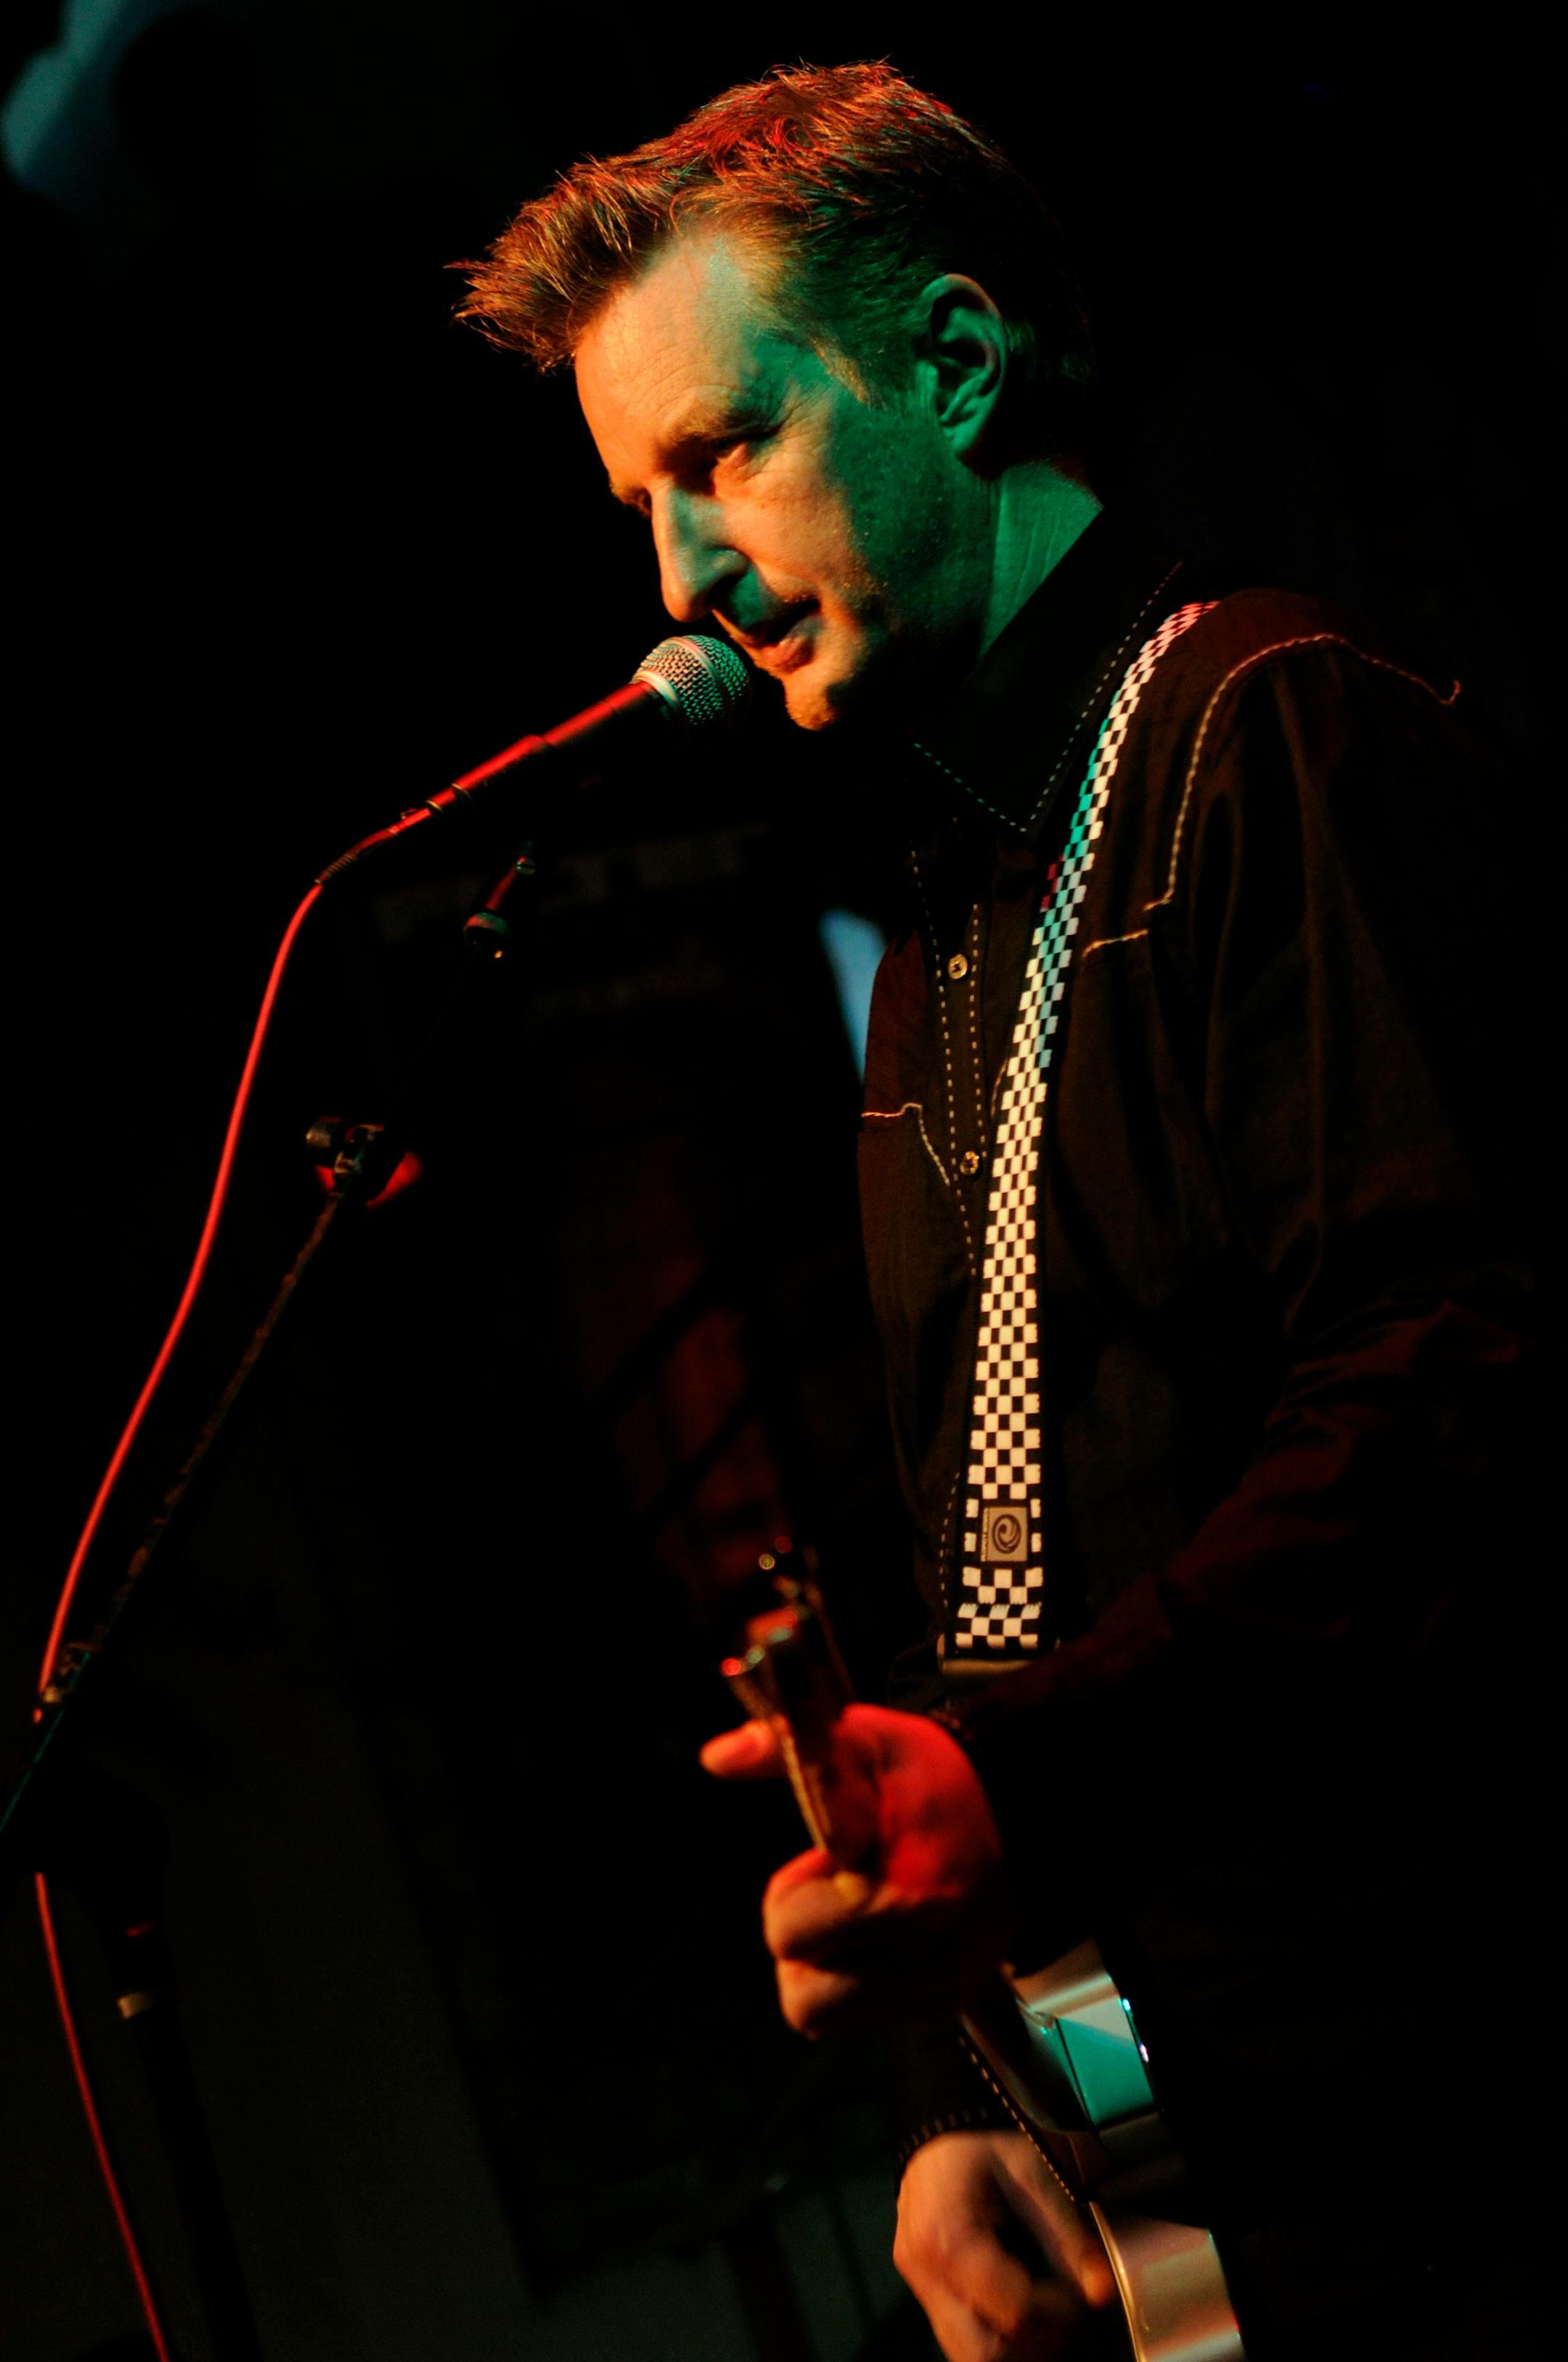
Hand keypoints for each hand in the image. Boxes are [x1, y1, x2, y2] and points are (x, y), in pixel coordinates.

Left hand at [701, 1703, 1011, 2034]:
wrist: (1023, 1800)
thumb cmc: (932, 1774)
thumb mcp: (864, 1741)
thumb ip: (788, 1747)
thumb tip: (717, 1756)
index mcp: (905, 1892)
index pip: (792, 1936)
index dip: (794, 1894)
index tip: (827, 1861)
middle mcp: (932, 1952)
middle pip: (804, 2000)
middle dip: (803, 1948)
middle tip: (833, 1896)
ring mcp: (946, 1982)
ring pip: (832, 2019)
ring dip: (828, 1971)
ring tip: (858, 1912)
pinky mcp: (955, 1999)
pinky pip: (873, 2018)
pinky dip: (864, 1983)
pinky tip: (887, 1930)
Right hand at [895, 2129, 1115, 2360]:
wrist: (938, 2137)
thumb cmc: (982, 2148)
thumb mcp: (1031, 2171)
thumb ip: (1066, 2234)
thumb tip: (1100, 2292)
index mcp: (946, 2235)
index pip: (1012, 2311)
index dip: (1058, 2310)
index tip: (1078, 2288)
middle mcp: (924, 2271)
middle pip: (984, 2350)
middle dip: (1035, 2340)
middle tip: (1062, 2309)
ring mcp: (921, 2287)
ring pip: (969, 2354)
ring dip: (1017, 2347)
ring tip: (1044, 2309)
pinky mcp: (926, 2295)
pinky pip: (960, 2341)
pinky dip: (997, 2338)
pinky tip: (1020, 2310)